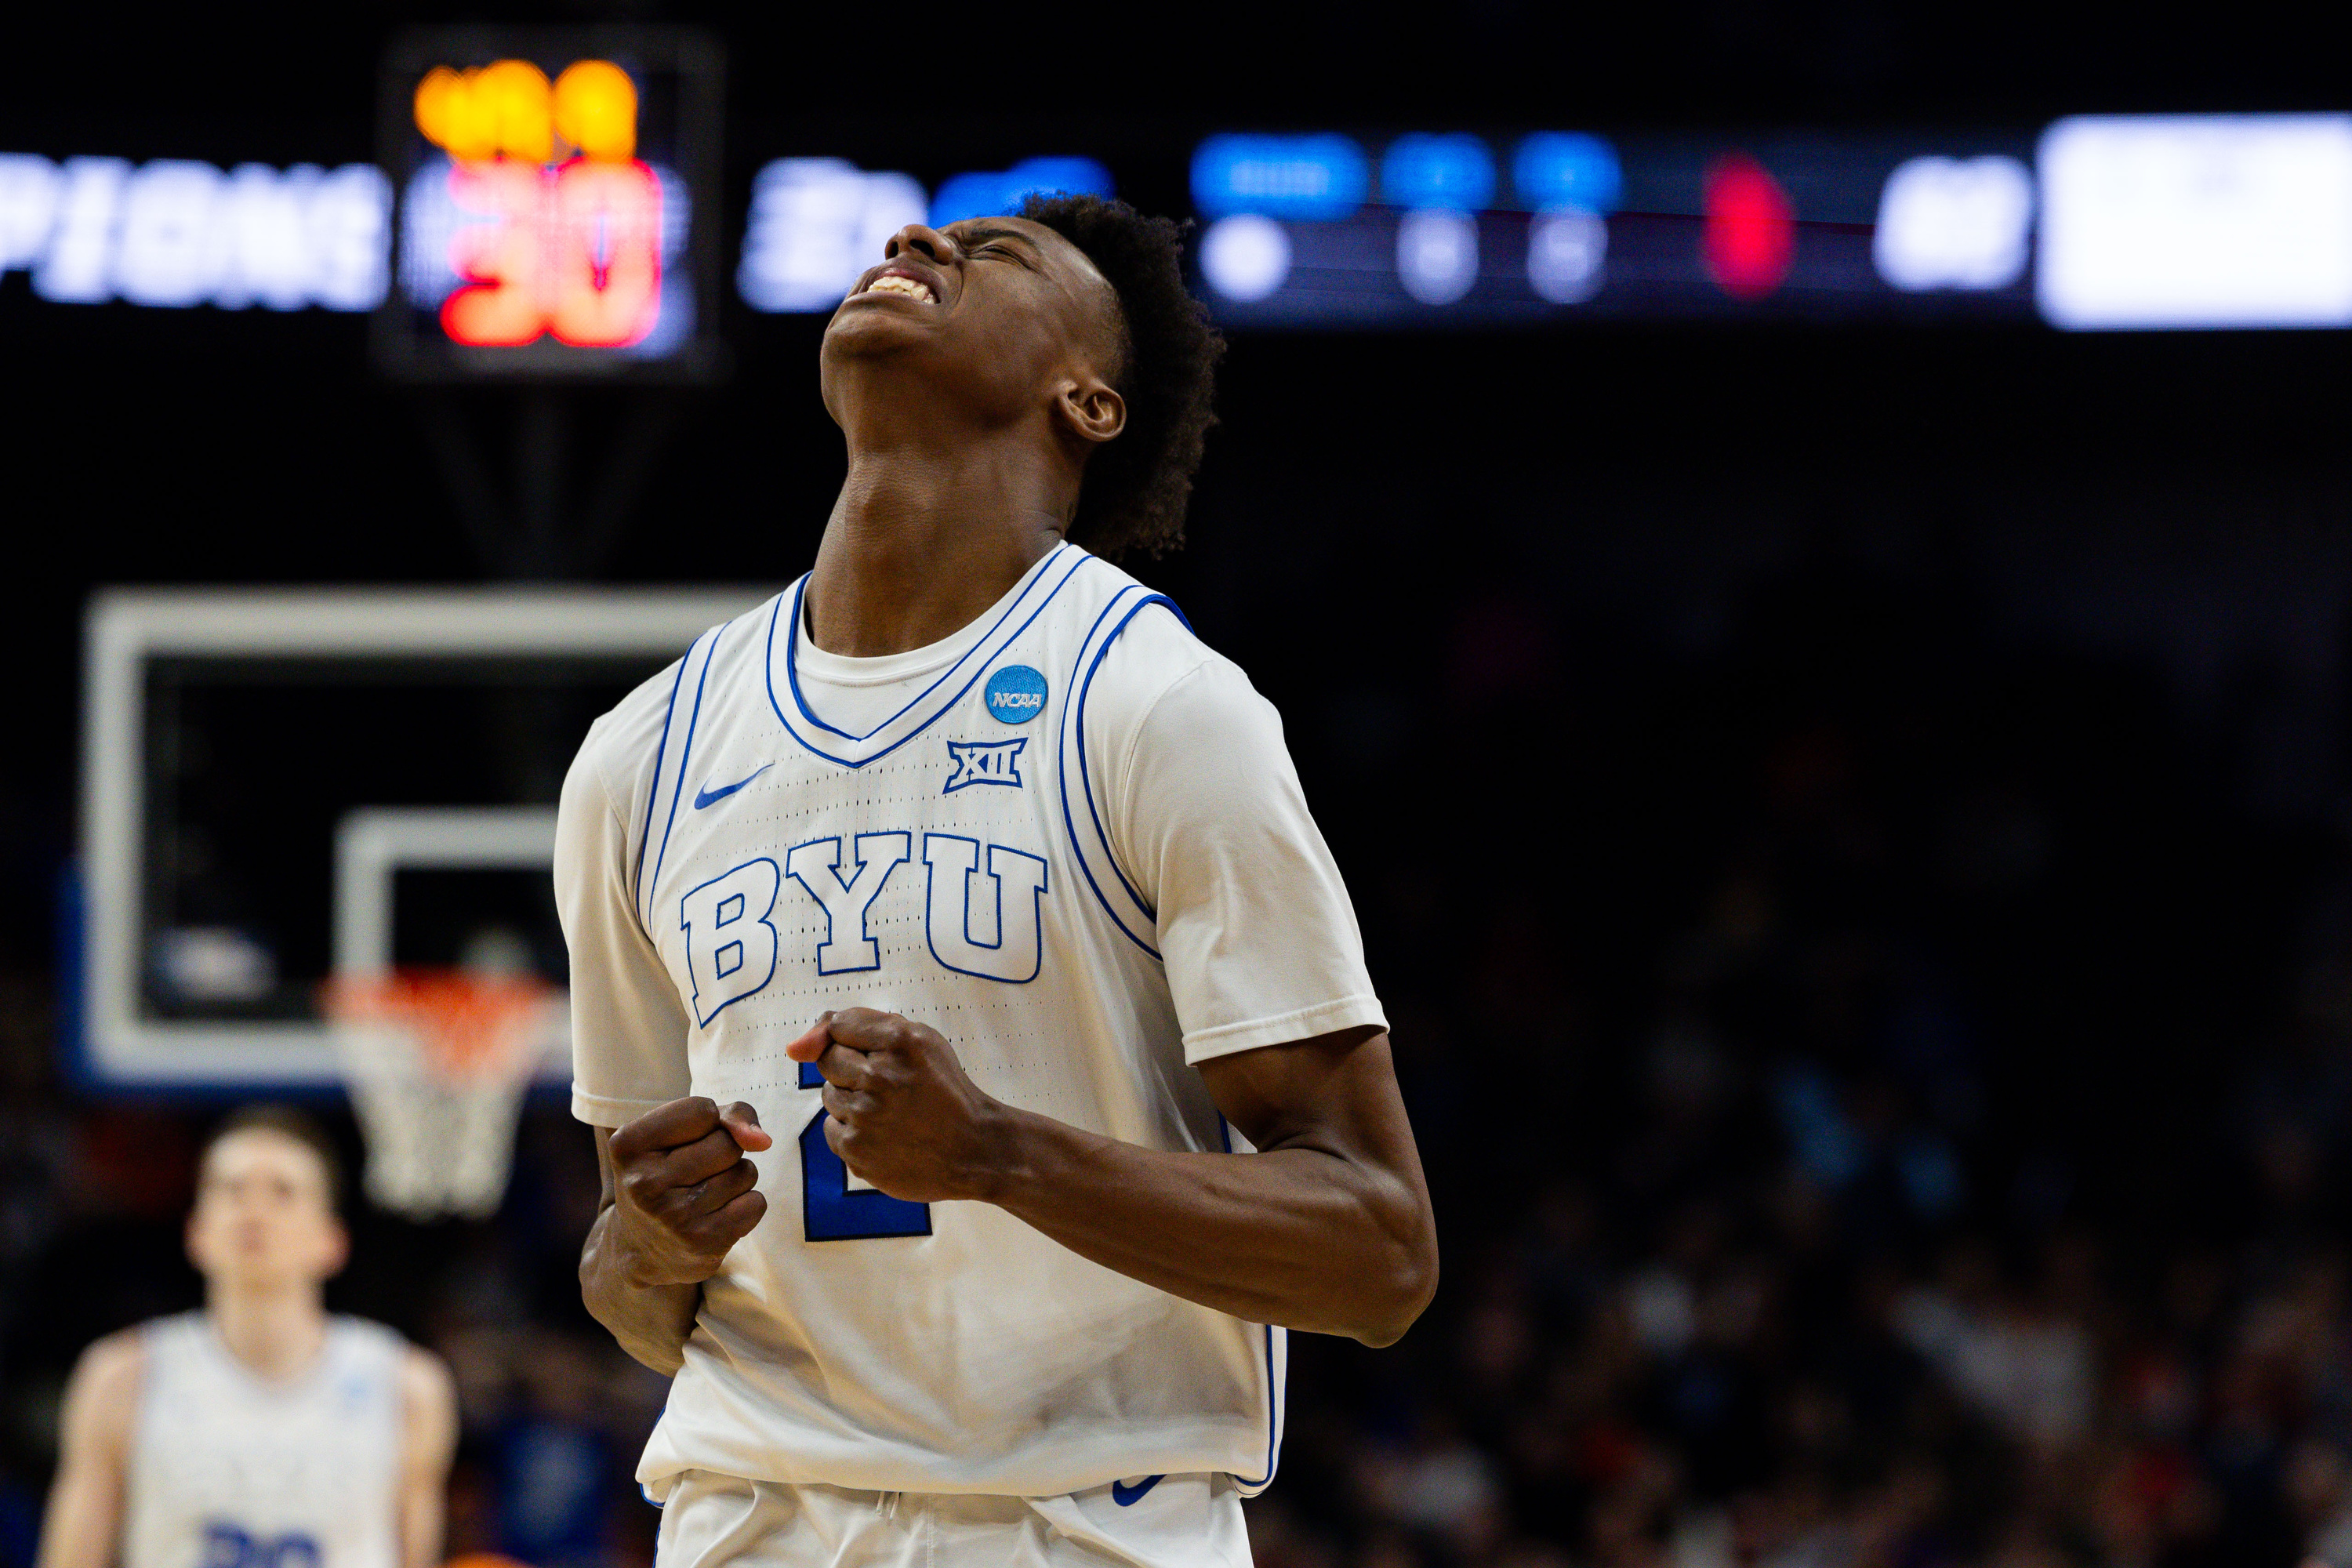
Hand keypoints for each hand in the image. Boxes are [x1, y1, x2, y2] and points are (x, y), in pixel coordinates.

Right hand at [606, 1098, 772, 1284]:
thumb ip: (728, 1115)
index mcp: (628, 1145)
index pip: (703, 1110)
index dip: (708, 1121)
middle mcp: (644, 1183)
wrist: (643, 1247)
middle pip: (728, 1143)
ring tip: (703, 1193)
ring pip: (746, 1172)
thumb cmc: (668, 1173)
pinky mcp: (702, 1243)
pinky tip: (716, 1215)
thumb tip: (762, 1140)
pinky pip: (756, 1203)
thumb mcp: (678, 1133)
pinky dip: (746, 1204)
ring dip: (736, 1178)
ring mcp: (673, 1216)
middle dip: (725, 1150)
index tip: (687, 1140)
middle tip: (695, 1170)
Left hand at [786, 1009, 1008, 1202]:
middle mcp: (880, 1076)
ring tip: (889, 1113)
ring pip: (829, 1096)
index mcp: (900, 1041)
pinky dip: (852, 1131)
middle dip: (852, 1070)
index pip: (839, 1025)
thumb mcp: (918, 1041)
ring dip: (852, 1101)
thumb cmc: (943, 1090)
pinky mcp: (857, 1150)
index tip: (876, 1055)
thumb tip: (793, 1047)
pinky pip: (832, 1130)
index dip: (855, 1040)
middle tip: (887, 1086)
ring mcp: (866, 1116)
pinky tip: (884, 1135)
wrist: (974, 1148)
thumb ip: (859, 1025)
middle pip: (829, 1060)